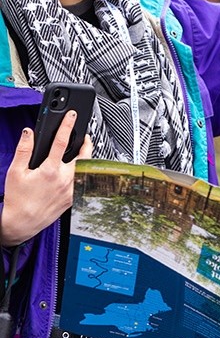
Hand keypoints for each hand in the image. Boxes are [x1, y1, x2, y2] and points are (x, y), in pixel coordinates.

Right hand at [1, 111, 92, 246]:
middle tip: (85, 136)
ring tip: (82, 151)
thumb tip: (28, 133)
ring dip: (85, 158)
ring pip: (84, 169)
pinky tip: (78, 170)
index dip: (66, 125)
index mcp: (50, 170)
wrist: (23, 222)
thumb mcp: (16, 171)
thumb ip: (24, 150)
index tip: (71, 115)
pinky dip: (82, 173)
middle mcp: (65, 180)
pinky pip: (82, 182)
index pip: (61, 142)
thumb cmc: (18, 199)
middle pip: (82, 156)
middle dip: (85, 143)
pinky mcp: (73, 199)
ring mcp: (71, 190)